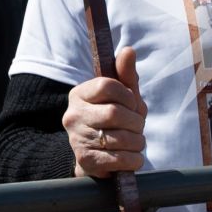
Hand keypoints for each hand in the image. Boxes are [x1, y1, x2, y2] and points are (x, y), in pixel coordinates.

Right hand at [65, 46, 146, 177]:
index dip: (128, 95)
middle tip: (137, 126)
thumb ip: (126, 75)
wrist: (96, 156)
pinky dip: (134, 159)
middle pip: (115, 113)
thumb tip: (128, 50)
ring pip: (121, 138)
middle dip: (136, 122)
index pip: (107, 85)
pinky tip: (131, 157)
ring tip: (134, 142)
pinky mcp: (85, 161)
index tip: (132, 103)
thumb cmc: (113, 121)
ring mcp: (77, 139)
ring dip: (137, 142)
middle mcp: (73, 115)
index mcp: (80, 94)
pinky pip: (120, 159)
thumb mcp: (122, 96)